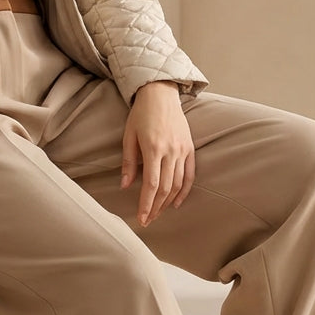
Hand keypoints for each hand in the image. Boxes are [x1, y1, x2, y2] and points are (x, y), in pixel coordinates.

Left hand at [121, 82, 194, 225]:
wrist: (161, 94)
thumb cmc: (140, 114)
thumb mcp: (129, 135)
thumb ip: (129, 162)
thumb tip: (125, 186)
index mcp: (153, 148)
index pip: (151, 184)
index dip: (146, 204)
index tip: (141, 218)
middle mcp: (170, 151)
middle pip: (165, 188)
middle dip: (156, 207)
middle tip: (147, 220)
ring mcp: (182, 150)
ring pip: (178, 184)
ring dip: (167, 202)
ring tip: (158, 213)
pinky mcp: (189, 148)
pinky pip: (189, 174)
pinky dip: (184, 191)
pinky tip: (175, 202)